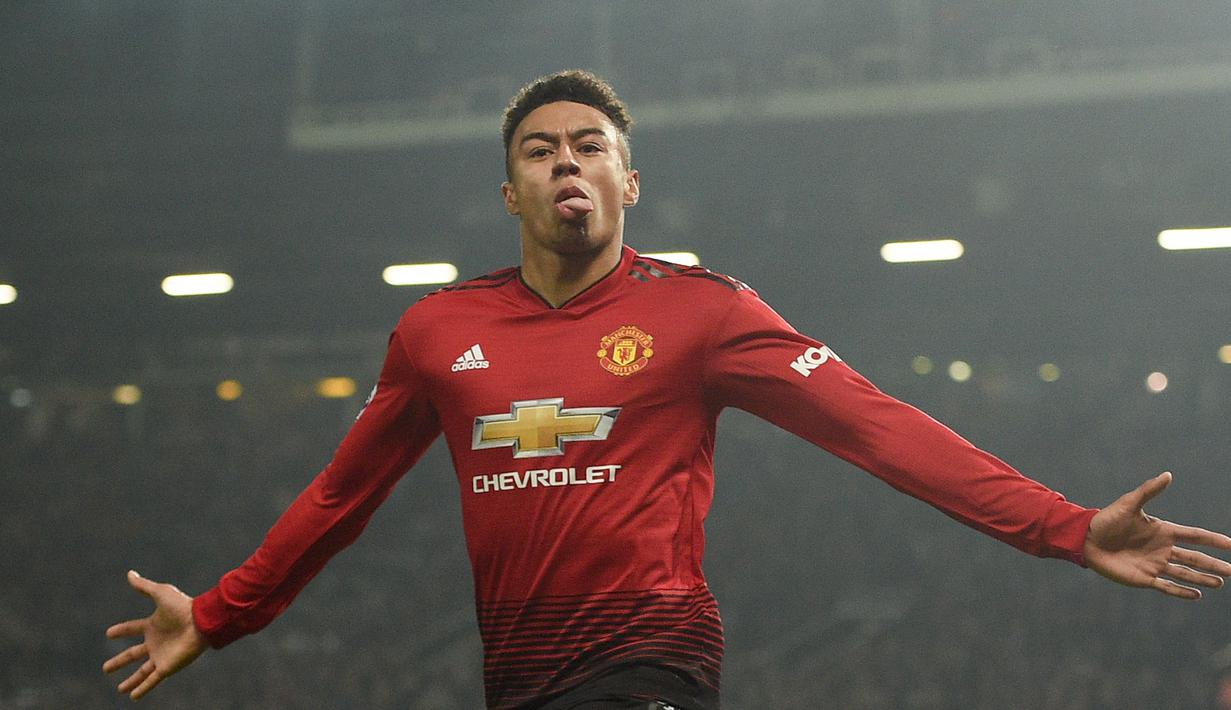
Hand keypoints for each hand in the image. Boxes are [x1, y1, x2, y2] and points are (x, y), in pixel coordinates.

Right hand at [103, 570, 207, 698]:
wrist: (201, 621)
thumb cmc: (182, 606)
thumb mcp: (160, 593)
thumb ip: (144, 586)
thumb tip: (129, 574)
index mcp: (153, 625)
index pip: (132, 629)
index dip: (121, 630)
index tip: (108, 633)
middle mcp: (156, 642)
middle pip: (133, 654)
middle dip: (119, 661)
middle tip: (105, 668)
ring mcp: (161, 656)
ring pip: (142, 671)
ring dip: (130, 680)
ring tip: (120, 689)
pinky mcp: (167, 667)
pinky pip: (152, 680)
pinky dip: (142, 688)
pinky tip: (133, 697)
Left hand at [1084, 472, 1230, 598]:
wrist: (1086, 539)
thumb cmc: (1107, 520)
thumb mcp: (1129, 503)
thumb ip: (1149, 491)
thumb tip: (1168, 474)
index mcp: (1162, 531)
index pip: (1194, 536)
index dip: (1212, 540)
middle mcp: (1162, 549)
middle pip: (1195, 558)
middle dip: (1214, 564)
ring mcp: (1154, 564)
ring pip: (1185, 573)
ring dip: (1202, 578)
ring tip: (1220, 582)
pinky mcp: (1144, 578)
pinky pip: (1167, 586)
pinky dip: (1181, 591)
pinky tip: (1196, 595)